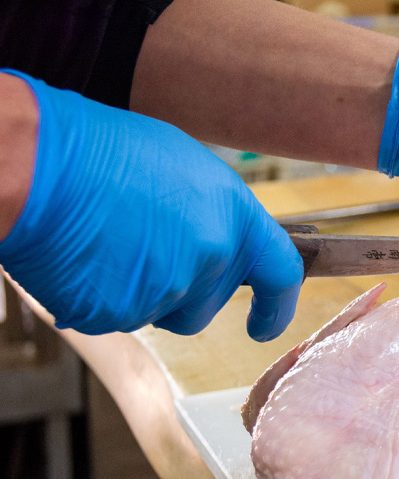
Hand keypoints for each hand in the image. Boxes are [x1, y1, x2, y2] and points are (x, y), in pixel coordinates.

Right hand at [0, 71, 301, 340]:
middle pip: (208, 305)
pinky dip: (105, 297)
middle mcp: (210, 259)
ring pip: (163, 313)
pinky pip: (118, 318)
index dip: (277, 307)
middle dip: (186, 292)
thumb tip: (222, 241)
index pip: (280, 274)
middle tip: (146, 250)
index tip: (265, 325)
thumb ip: (215, 215)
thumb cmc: (104, 153)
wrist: (37, 166)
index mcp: (233, 218)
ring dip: (145, 293)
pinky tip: (88, 260)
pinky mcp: (118, 314)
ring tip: (111, 245)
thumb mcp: (185, 169)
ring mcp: (165, 291)